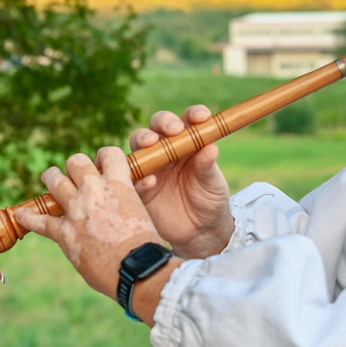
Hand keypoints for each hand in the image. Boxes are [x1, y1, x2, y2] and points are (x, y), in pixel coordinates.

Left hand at [13, 148, 171, 314]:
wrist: (136, 269)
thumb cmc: (147, 244)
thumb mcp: (144, 211)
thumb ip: (134, 196)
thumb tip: (144, 182)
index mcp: (117, 184)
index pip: (108, 153)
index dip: (104, 157)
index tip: (101, 166)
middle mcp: (93, 191)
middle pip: (76, 162)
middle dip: (75, 166)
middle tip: (74, 175)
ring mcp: (75, 211)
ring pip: (55, 180)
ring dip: (52, 179)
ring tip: (50, 180)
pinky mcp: (64, 233)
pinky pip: (39, 221)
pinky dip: (28, 217)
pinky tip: (20, 214)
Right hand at [131, 106, 233, 258]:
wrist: (200, 232)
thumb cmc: (209, 201)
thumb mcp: (213, 184)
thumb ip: (207, 167)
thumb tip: (211, 148)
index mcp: (186, 144)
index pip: (186, 121)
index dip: (192, 115)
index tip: (200, 117)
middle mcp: (164, 151)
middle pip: (155, 128)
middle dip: (161, 123)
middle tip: (172, 130)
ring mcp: (149, 168)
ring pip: (138, 147)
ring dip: (142, 140)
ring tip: (150, 144)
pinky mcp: (138, 189)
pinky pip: (132, 179)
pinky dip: (139, 177)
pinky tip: (151, 181)